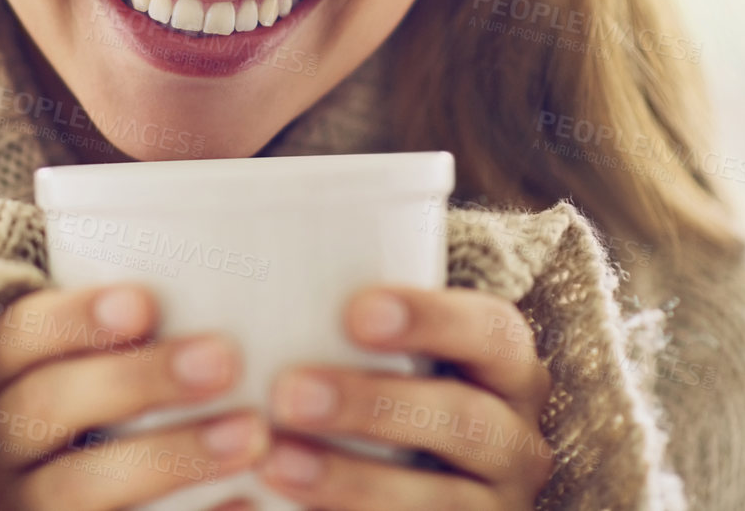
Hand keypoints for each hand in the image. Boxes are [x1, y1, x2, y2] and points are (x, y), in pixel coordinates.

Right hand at [0, 281, 269, 510]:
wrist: (12, 487)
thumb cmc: (72, 381)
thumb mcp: (63, 336)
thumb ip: (117, 290)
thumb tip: (233, 210)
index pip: (15, 335)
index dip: (73, 320)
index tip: (146, 303)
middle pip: (48, 407)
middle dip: (136, 382)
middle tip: (223, 359)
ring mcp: (17, 501)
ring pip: (78, 489)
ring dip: (169, 459)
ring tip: (251, 433)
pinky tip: (247, 504)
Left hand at [256, 286, 553, 509]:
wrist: (407, 468)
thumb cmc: (373, 381)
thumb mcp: (381, 349)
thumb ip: (339, 317)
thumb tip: (228, 259)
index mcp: (504, 366)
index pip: (491, 332)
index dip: (432, 320)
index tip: (354, 312)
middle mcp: (515, 439)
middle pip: (463, 419)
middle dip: (374, 406)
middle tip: (288, 394)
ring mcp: (494, 505)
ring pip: (440, 501)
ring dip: (353, 481)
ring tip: (274, 461)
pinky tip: (282, 507)